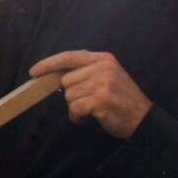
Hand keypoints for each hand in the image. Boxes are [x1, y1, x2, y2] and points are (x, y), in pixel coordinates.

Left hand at [30, 50, 149, 139]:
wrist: (143, 119)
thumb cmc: (121, 100)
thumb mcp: (108, 76)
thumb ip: (86, 71)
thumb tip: (56, 75)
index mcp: (104, 59)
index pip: (69, 57)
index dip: (49, 64)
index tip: (33, 72)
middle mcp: (103, 68)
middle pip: (66, 81)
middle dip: (73, 95)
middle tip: (90, 102)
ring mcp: (103, 83)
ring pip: (68, 96)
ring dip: (76, 108)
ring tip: (93, 110)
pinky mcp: (101, 99)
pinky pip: (74, 109)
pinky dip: (78, 117)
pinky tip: (89, 118)